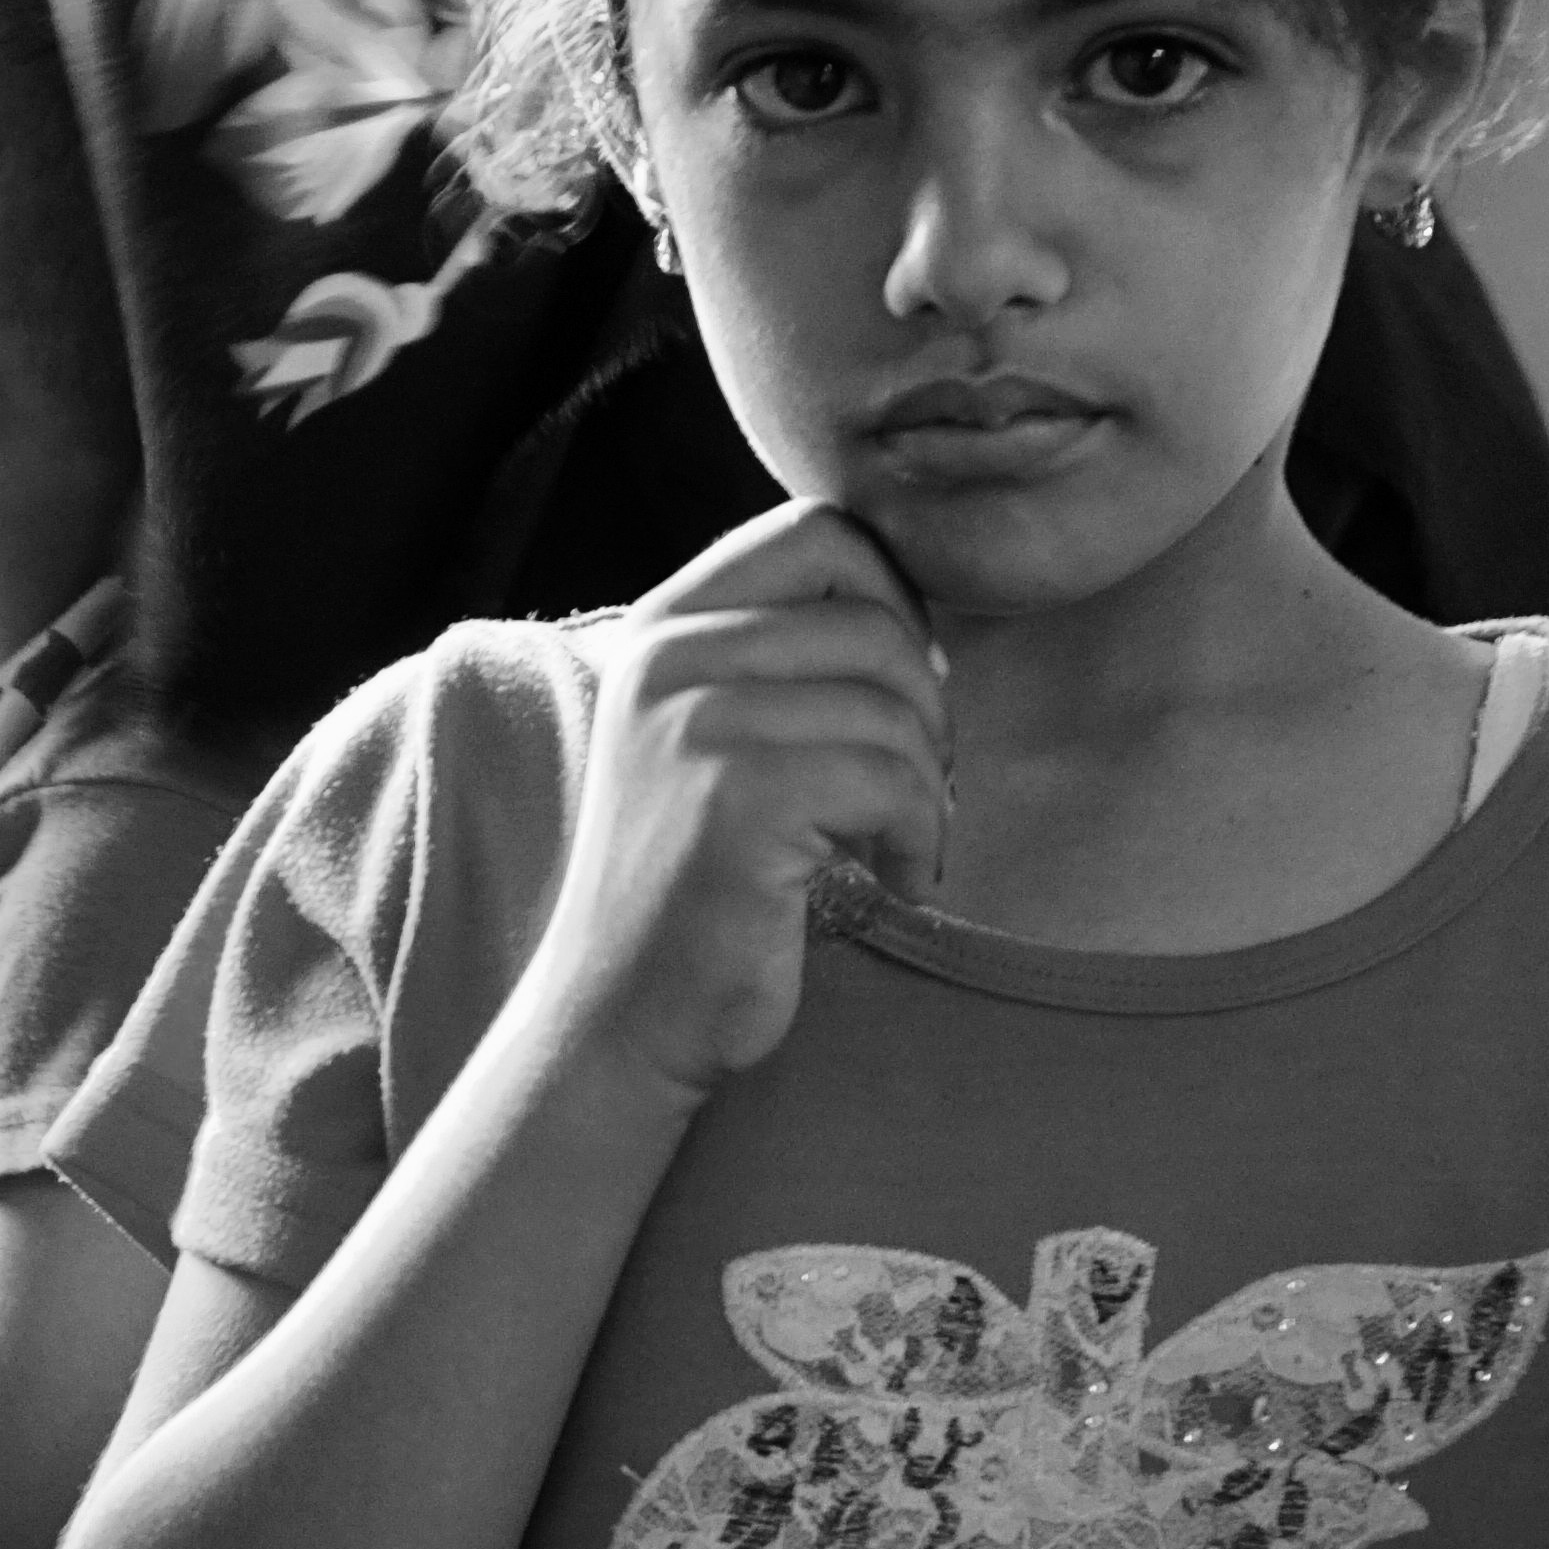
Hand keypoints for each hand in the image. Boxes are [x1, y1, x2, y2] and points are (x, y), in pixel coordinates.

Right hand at [526, 504, 948, 1100]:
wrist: (620, 1016)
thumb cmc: (695, 885)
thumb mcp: (710, 737)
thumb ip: (775, 658)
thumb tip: (914, 613)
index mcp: (661, 628)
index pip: (819, 532)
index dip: (892, 599)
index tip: (893, 692)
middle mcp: (668, 659)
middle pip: (874, 621)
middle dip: (924, 711)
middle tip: (908, 791)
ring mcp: (697, 724)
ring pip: (894, 709)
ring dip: (928, 790)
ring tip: (894, 848)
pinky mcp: (738, 799)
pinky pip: (895, 781)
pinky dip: (921, 839)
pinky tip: (892, 885)